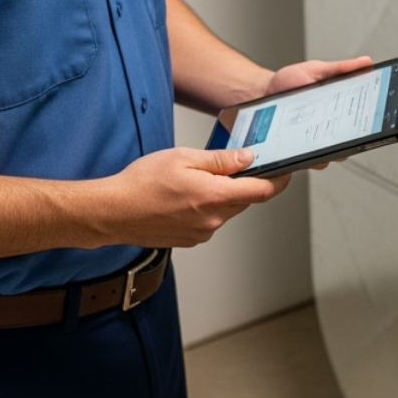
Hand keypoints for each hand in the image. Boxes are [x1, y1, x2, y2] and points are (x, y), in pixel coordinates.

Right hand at [96, 147, 290, 247]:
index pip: (262, 191)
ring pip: (227, 210)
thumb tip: (248, 159)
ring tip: (194, 180)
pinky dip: (206, 207)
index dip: (278, 179)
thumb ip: (221, 161)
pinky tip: (184, 197)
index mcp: (215, 197)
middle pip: (245, 199)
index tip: (285, 170)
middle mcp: (213, 220)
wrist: (112, 212)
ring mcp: (203, 233)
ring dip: (222, 195)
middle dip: (244, 183)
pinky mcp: (191, 239)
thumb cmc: (141, 184)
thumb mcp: (183, 159)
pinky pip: (211, 221)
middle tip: (231, 165)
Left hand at [261, 56, 375, 171]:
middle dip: (351, 143)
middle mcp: (328, 132)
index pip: (360, 124)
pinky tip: (303, 146)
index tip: (372, 121)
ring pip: (328, 158)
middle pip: (348, 146)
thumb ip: (340, 68)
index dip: (369, 125)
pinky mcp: (296, 153)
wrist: (260, 92)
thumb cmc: (288, 82)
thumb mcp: (316, 70)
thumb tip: (367, 63)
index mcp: (338, 112)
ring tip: (323, 141)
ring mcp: (312, 145)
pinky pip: (305, 161)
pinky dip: (307, 158)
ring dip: (329, 152)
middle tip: (346, 133)